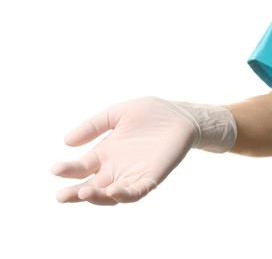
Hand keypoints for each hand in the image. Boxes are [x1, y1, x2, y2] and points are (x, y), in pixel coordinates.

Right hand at [52, 97, 197, 205]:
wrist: (178, 116)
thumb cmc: (149, 113)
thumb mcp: (116, 114)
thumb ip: (93, 126)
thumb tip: (66, 142)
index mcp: (105, 153)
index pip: (82, 168)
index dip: (68, 170)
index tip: (55, 169)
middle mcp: (116, 168)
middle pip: (92, 186)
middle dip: (76, 193)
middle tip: (61, 197)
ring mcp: (133, 174)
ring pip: (111, 194)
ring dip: (97, 197)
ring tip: (83, 193)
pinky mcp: (151, 177)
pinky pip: (137, 191)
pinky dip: (125, 194)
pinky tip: (114, 191)